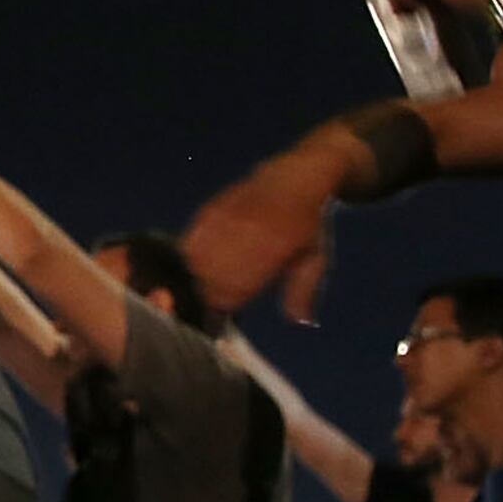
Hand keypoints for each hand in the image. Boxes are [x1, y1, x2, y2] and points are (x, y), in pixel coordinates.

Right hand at [183, 134, 353, 320]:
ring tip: (212, 276)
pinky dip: (191, 254)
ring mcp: (221, 224)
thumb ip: (303, 293)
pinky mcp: (208, 212)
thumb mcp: (315, 260)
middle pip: (207, 282)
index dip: (225, 307)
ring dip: (199, 274)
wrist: (293, 178)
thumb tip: (300, 322)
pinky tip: (205, 256)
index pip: (229, 295)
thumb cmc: (307, 223)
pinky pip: (187, 242)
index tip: (229, 311)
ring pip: (192, 263)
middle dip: (211, 293)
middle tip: (221, 294)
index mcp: (268, 255)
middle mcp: (240, 240)